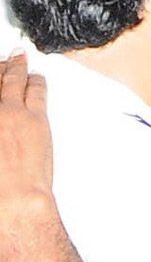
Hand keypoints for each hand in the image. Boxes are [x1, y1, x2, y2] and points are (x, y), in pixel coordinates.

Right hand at [0, 54, 52, 218]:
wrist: (12, 202)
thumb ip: (1, 131)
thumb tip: (5, 132)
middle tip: (1, 61)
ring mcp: (12, 112)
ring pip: (14, 80)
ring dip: (15, 68)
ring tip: (17, 60)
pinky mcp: (35, 117)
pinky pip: (36, 90)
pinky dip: (34, 80)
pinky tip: (35, 76)